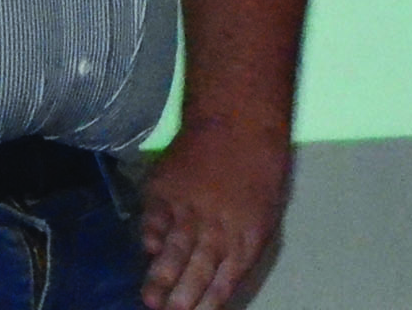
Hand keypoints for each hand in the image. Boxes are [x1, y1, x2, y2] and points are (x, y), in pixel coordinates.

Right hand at [138, 120, 292, 309]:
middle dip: (180, 299)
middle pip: (194, 272)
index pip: (222, 283)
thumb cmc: (260, 167)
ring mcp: (188, 210)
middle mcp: (215, 230)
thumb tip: (217, 276)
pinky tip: (148, 250)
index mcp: (244, 240)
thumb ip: (240, 247)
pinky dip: (150, 235)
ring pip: (172, 252)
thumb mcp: (263, 214)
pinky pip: (153, 220)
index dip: (206, 304)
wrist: (239, 119)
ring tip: (150, 299)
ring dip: (160, 277)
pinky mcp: (165, 189)